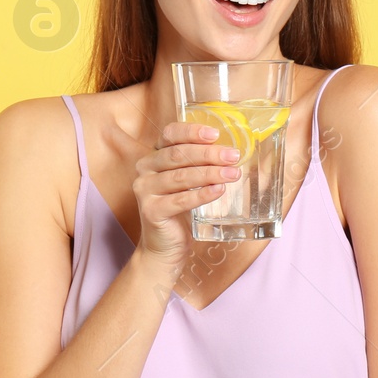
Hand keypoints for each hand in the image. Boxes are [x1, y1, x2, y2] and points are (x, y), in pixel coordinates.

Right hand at [132, 121, 240, 270]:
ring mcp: (145, 190)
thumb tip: (231, 151)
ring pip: (181, 176)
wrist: (164, 246)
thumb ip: (200, 164)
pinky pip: (180, 200)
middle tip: (233, 155)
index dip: (192, 131)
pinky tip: (219, 190)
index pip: (170, 134)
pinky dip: (202, 194)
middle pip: (178, 155)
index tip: (216, 134)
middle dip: (208, 154)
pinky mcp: (151, 210)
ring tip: (233, 174)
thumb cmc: (180, 210)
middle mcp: (145, 169)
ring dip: (210, 173)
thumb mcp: (188, 182)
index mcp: (153, 155)